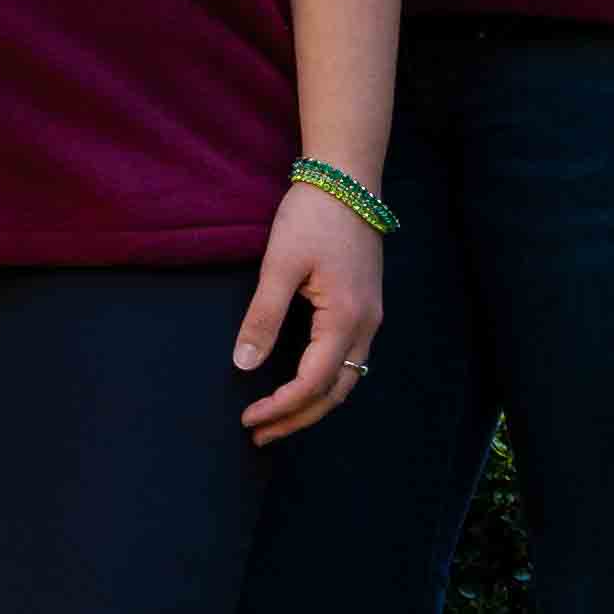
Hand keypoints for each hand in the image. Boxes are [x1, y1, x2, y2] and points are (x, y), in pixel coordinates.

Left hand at [237, 175, 386, 438]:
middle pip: (335, 393)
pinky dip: (326, 383)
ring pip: (346, 380)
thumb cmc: (313, 216)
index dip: (280, 406)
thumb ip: (263, 316)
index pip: (312, 383)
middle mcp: (365, 326)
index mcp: (344, 319)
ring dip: (313, 405)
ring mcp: (370, 318)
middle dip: (297, 419)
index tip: (249, 419)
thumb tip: (244, 364)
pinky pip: (350, 361)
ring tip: (278, 418)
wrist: (347, 179)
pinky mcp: (366, 307)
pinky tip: (303, 384)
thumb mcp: (280, 265)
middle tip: (260, 434)